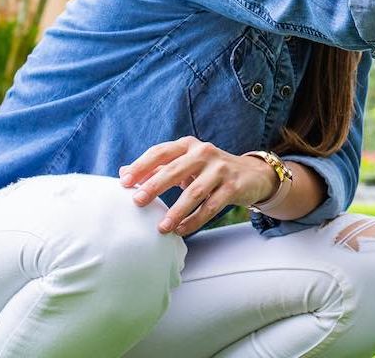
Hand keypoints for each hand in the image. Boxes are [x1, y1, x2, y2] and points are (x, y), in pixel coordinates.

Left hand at [118, 136, 276, 236]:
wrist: (251, 175)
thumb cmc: (209, 170)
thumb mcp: (185, 163)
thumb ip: (157, 167)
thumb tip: (123, 172)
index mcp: (188, 145)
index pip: (160, 152)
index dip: (142, 166)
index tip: (124, 182)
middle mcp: (204, 153)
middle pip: (175, 169)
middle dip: (155, 186)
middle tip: (137, 201)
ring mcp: (220, 169)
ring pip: (194, 192)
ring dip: (176, 211)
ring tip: (162, 227)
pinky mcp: (233, 186)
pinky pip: (211, 206)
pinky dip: (194, 220)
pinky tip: (181, 230)